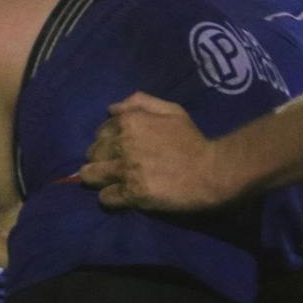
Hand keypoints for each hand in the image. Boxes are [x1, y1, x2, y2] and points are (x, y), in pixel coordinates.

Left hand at [81, 92, 242, 211]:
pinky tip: (120, 197)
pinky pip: (105, 197)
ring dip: (97, 179)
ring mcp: (125, 170)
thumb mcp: (172, 111)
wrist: (212, 171)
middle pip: (92, 153)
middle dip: (100, 159)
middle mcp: (122, 144)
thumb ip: (140, 103)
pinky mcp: (132, 193)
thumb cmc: (193, 141)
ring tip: (110, 182)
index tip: (118, 150)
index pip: (99, 132)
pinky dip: (110, 198)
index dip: (107, 142)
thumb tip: (110, 109)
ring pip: (90, 175)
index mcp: (129, 122)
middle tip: (114, 167)